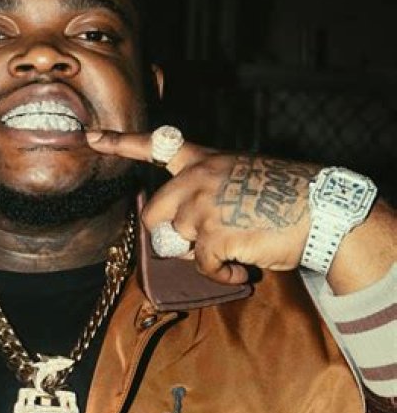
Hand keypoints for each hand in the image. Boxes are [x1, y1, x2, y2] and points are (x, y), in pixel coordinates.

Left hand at [86, 129, 316, 284]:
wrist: (323, 210)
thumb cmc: (288, 197)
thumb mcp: (244, 176)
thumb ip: (211, 188)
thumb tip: (188, 221)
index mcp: (205, 160)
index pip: (155, 145)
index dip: (118, 142)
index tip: (89, 137)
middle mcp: (198, 178)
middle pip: (153, 213)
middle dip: (170, 237)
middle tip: (201, 244)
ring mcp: (205, 205)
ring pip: (178, 242)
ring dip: (203, 258)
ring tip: (234, 254)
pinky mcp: (215, 234)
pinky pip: (201, 265)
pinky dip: (220, 275)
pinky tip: (240, 270)